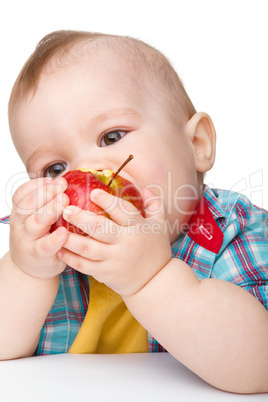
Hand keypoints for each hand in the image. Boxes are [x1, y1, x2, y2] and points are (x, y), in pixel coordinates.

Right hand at [9, 177, 69, 278]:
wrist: (29, 269)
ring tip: (64, 201)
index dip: (36, 185)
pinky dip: (54, 239)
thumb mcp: (36, 218)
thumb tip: (66, 182)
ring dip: (51, 210)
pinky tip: (64, 232)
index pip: (21, 195)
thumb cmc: (39, 237)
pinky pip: (45, 246)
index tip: (51, 179)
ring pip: (36, 222)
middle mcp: (21, 224)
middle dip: (46, 193)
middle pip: (28, 205)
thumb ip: (46, 203)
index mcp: (20, 213)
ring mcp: (28, 240)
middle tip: (63, 185)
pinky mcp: (39, 255)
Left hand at [57, 188, 171, 297]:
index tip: (93, 192)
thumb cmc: (156, 249)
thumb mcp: (160, 225)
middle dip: (80, 217)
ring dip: (70, 238)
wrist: (154, 282)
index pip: (123, 211)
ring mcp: (114, 260)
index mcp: (138, 229)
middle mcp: (125, 244)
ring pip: (87, 248)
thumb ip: (154, 203)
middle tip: (66, 209)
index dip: (107, 201)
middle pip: (100, 228)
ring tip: (58, 228)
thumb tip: (145, 187)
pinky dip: (70, 258)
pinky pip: (84, 265)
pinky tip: (60, 249)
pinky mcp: (105, 273)